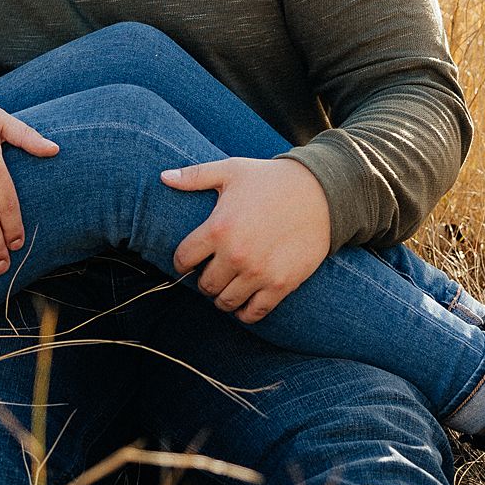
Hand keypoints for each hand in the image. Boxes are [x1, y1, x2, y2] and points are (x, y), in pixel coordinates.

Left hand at [161, 156, 332, 322]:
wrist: (321, 193)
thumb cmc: (271, 179)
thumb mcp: (231, 170)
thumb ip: (195, 176)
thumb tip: (164, 177)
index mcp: (218, 228)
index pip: (183, 259)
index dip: (182, 262)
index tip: (189, 261)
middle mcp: (236, 255)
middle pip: (204, 285)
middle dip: (203, 280)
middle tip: (211, 272)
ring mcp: (259, 273)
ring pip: (226, 302)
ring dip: (222, 298)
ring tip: (226, 286)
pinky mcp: (281, 285)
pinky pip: (254, 313)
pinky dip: (245, 312)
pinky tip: (244, 301)